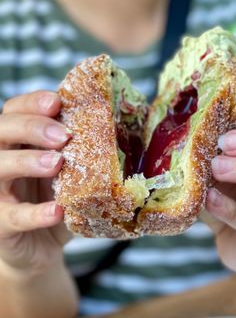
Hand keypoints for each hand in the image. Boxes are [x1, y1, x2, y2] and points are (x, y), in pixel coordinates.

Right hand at [0, 91, 71, 277]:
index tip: (56, 103)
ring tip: (57, 163)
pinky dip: (34, 214)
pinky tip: (57, 211)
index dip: (32, 103)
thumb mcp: (67, 169)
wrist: (39, 244)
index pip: (14, 110)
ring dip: (27, 162)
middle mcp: (0, 159)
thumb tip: (112, 127)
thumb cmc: (54, 196)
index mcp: (17, 140)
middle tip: (63, 136)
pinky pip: (10, 217)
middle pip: (1, 131)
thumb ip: (76, 149)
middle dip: (32, 127)